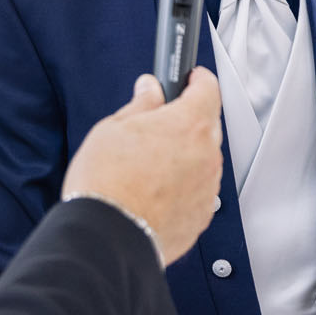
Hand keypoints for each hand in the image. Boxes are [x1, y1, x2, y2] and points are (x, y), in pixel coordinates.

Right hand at [62, 69, 222, 265]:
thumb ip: (141, 105)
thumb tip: (150, 89)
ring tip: (149, 166)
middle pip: (207, 125)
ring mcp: (208, 187)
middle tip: (158, 125)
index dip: (198, 80)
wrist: (107, 236)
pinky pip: (198, 191)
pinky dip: (184, 186)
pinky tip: (155, 190)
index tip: (191, 78)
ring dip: (186, 156)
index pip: (208, 88)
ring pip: (203, 160)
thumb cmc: (107, 184)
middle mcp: (206, 155)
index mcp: (189, 125)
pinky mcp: (202, 215)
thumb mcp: (113, 129)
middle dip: (187, 120)